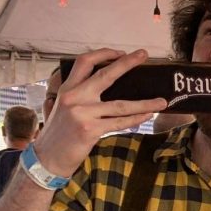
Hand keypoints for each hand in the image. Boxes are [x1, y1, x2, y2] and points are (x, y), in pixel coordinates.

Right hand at [34, 49, 166, 178]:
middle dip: (127, 63)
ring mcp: (82, 114)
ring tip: (162, 101)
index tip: (121, 52)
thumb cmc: (58, 133)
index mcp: (67, 89)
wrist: (48, 158)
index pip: (84, 62)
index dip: (103, 54)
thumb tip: (99, 85)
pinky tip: (148, 116)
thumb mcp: (61, 108)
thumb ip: (76, 95)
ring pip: (121, 105)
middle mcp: (74, 98)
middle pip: (105, 76)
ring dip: (145, 103)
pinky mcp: (90, 130)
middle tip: (144, 55)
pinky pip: (120, 123)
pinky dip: (136, 119)